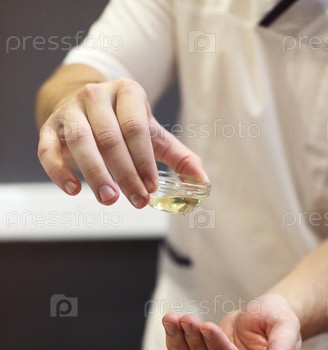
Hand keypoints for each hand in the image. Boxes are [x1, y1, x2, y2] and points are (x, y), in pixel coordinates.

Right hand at [37, 78, 206, 206]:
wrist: (86, 106)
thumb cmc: (124, 123)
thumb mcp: (152, 134)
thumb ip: (178, 157)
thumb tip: (203, 180)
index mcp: (127, 92)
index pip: (135, 128)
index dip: (143, 160)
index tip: (150, 188)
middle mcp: (96, 95)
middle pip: (109, 138)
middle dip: (125, 173)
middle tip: (137, 201)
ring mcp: (70, 110)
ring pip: (80, 142)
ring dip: (95, 174)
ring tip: (109, 200)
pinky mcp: (50, 127)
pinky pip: (48, 150)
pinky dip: (58, 172)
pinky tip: (74, 190)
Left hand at [162, 294, 301, 349]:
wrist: (266, 318)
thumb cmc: (278, 318)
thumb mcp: (286, 325)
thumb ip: (284, 346)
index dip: (219, 349)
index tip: (206, 326)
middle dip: (196, 343)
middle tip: (186, 317)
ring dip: (180, 344)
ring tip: (173, 318)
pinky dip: (174, 346)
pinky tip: (171, 326)